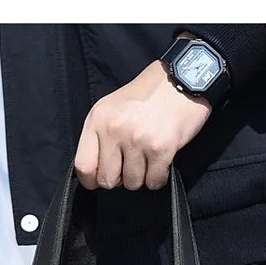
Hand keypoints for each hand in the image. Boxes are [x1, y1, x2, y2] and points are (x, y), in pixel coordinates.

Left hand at [74, 59, 210, 190]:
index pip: (83, 166)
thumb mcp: (112, 108)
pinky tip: (160, 161)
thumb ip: (100, 136)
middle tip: (130, 164)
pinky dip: (158, 177)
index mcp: (98, 118)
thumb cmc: (147, 96)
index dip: (91, 179)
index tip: (100, 178)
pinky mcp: (160, 148)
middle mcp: (114, 128)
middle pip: (107, 180)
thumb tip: (95, 172)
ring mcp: (137, 139)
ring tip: (147, 157)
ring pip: (132, 183)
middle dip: (119, 179)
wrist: (182, 81)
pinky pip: (153, 182)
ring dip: (141, 177)